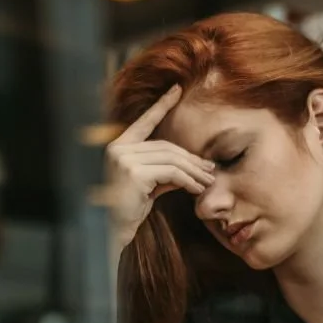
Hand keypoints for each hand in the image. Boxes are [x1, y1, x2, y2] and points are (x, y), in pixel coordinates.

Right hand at [105, 84, 214, 247]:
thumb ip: (163, 172)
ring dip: (193, 171)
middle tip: (210, 169)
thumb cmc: (128, 211)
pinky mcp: (133, 173)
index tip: (176, 89)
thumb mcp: (147, 186)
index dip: (161, 105)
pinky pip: (170, 173)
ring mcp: (124, 160)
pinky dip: (187, 181)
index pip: (144, 121)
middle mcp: (118, 149)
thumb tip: (191, 167)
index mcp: (119, 147)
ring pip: (171, 159)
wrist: (112, 232)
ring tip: (207, 181)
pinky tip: (196, 190)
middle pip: (166, 146)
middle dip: (191, 158)